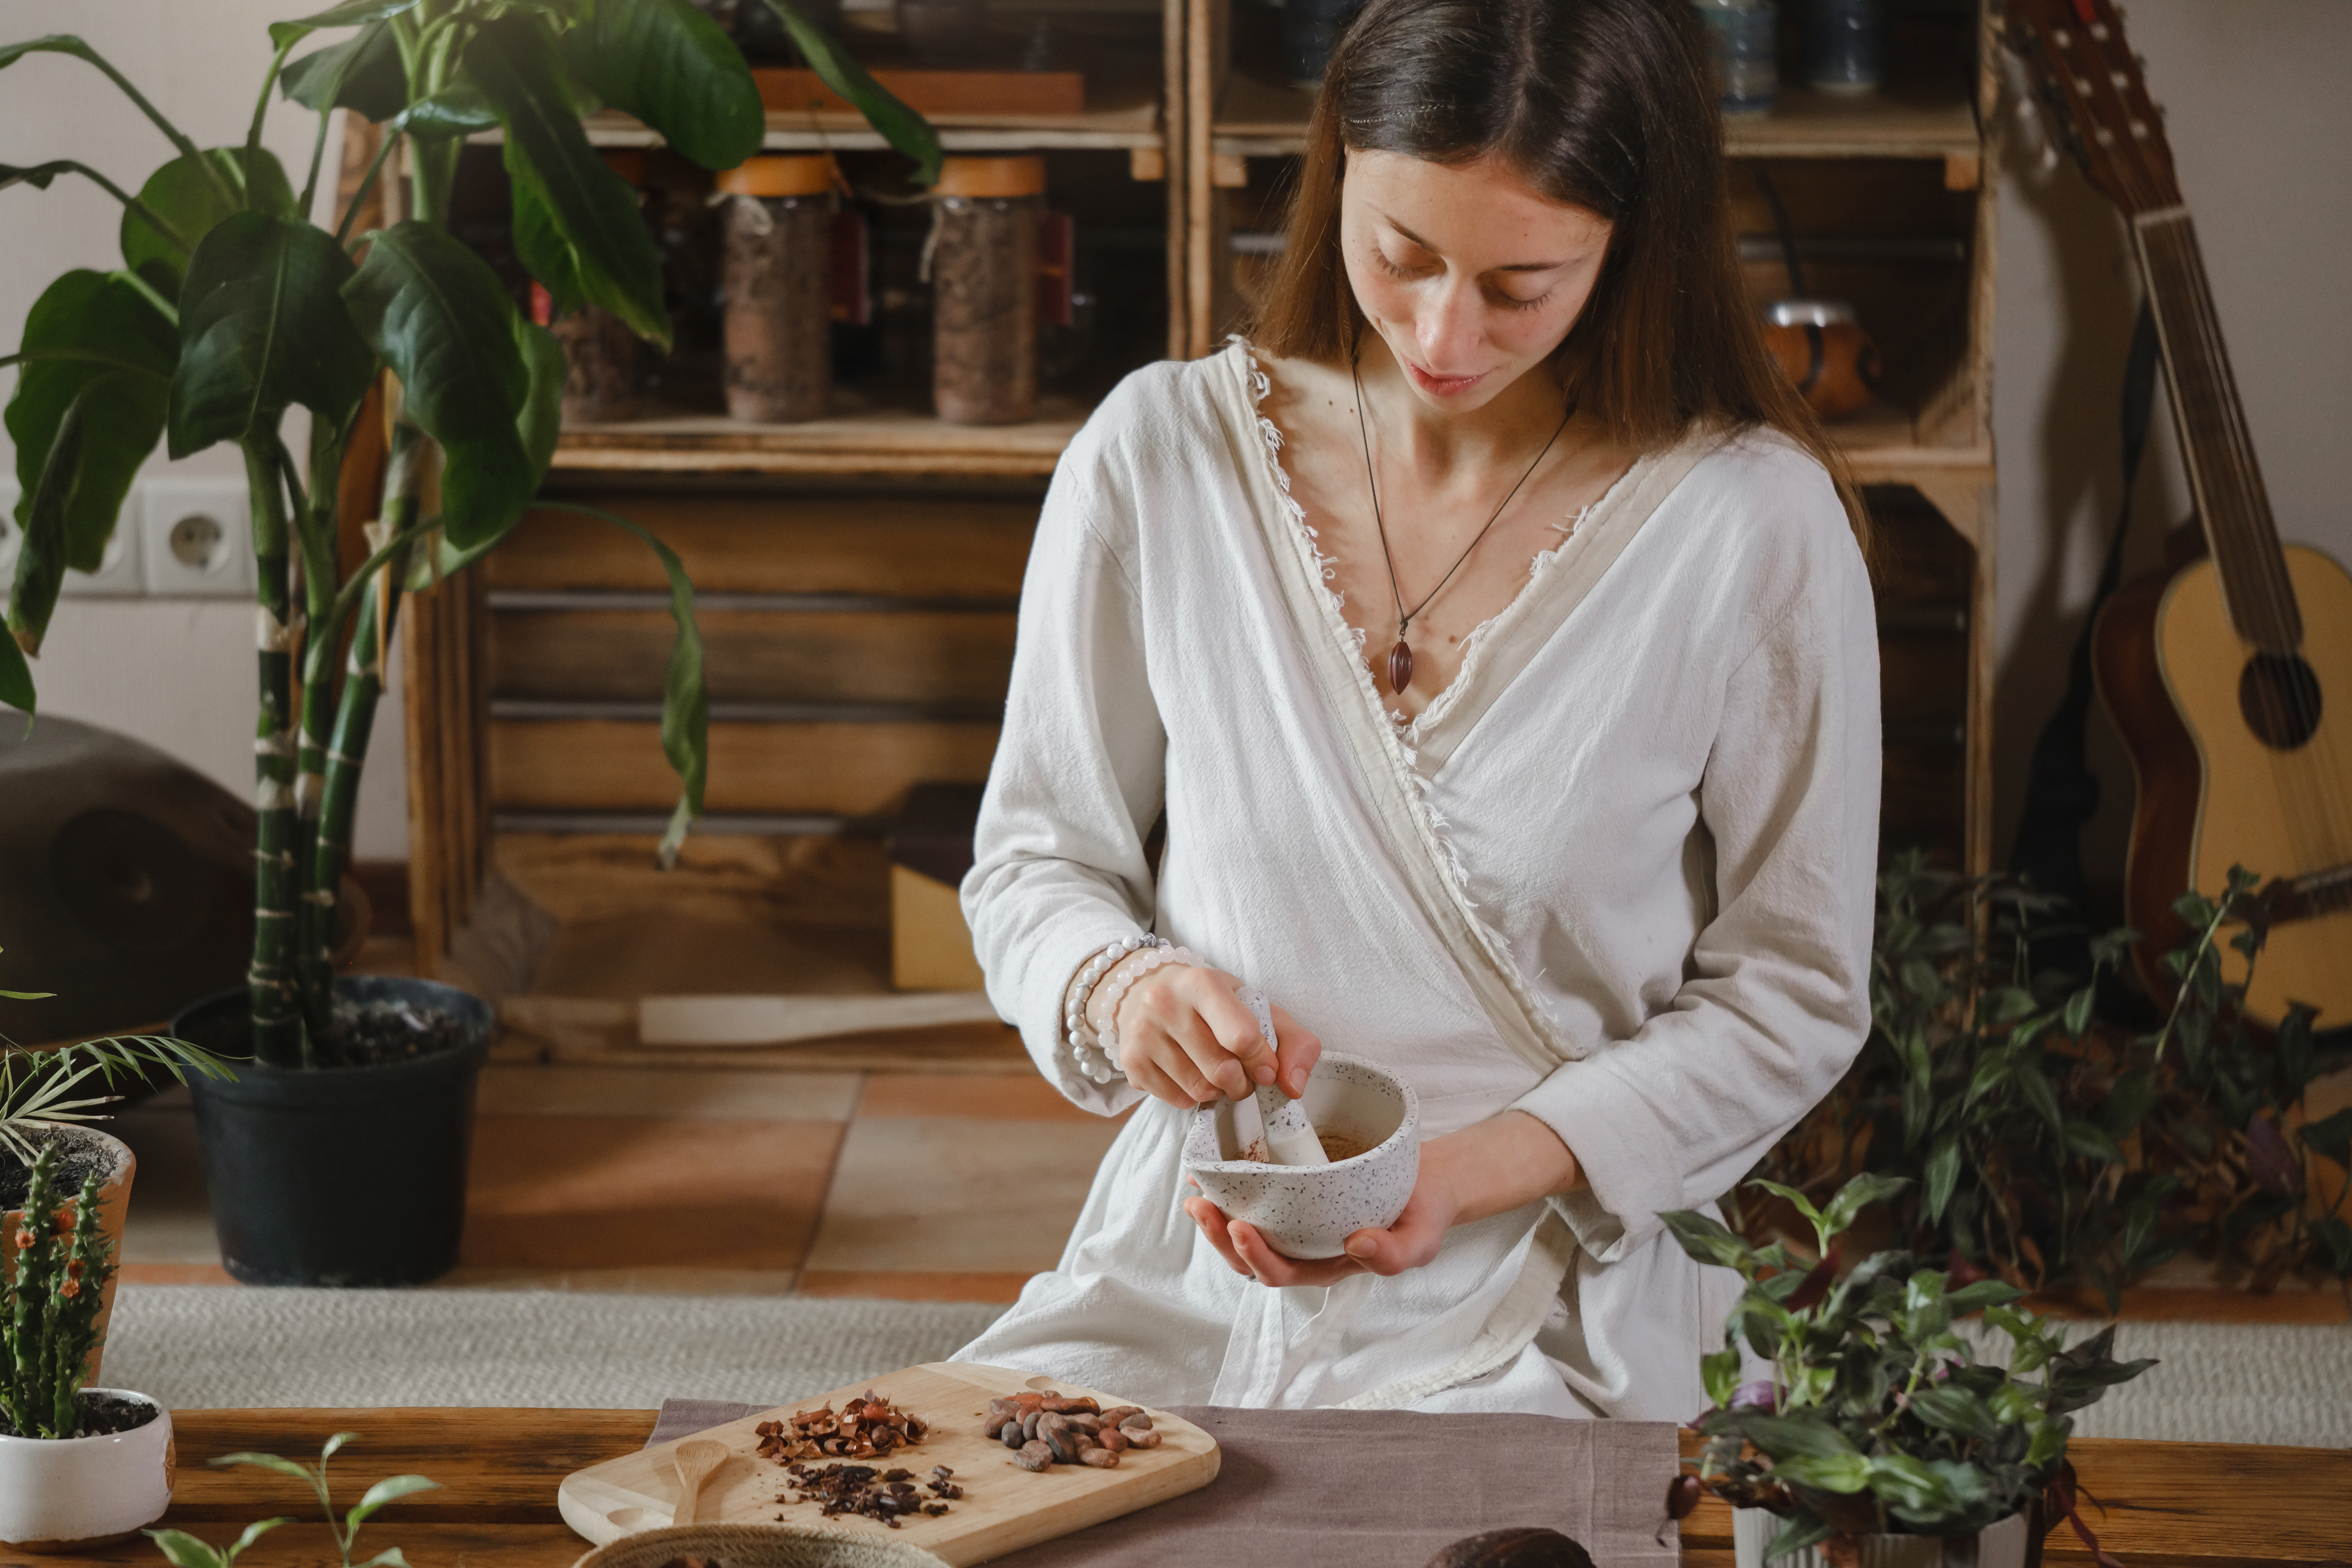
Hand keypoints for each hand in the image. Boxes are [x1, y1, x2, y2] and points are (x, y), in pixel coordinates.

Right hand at [1097, 962, 1321, 1109]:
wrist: (1145, 988)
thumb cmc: (1211, 1001)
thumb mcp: (1254, 1004)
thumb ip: (1292, 1040)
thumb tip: (1294, 1087)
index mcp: (1201, 982)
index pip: (1241, 1036)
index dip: (1262, 1061)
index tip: (1266, 1067)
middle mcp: (1165, 1003)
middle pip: (1221, 1070)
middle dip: (1243, 1082)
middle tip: (1243, 1076)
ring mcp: (1142, 1033)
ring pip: (1199, 1090)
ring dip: (1219, 1092)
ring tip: (1218, 1074)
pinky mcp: (1131, 1061)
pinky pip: (1176, 1100)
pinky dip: (1193, 1097)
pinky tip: (1192, 1074)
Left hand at [1184, 1152, 1464, 1286]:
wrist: (1428, 1184)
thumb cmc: (1421, 1216)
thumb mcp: (1420, 1240)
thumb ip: (1394, 1254)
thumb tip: (1357, 1246)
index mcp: (1326, 1266)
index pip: (1281, 1272)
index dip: (1255, 1256)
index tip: (1240, 1226)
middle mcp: (1303, 1248)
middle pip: (1250, 1256)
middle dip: (1220, 1236)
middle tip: (1201, 1206)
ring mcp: (1295, 1222)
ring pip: (1244, 1229)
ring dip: (1216, 1215)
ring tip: (1196, 1189)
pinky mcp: (1293, 1194)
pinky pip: (1256, 1196)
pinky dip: (1231, 1186)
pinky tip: (1214, 1165)